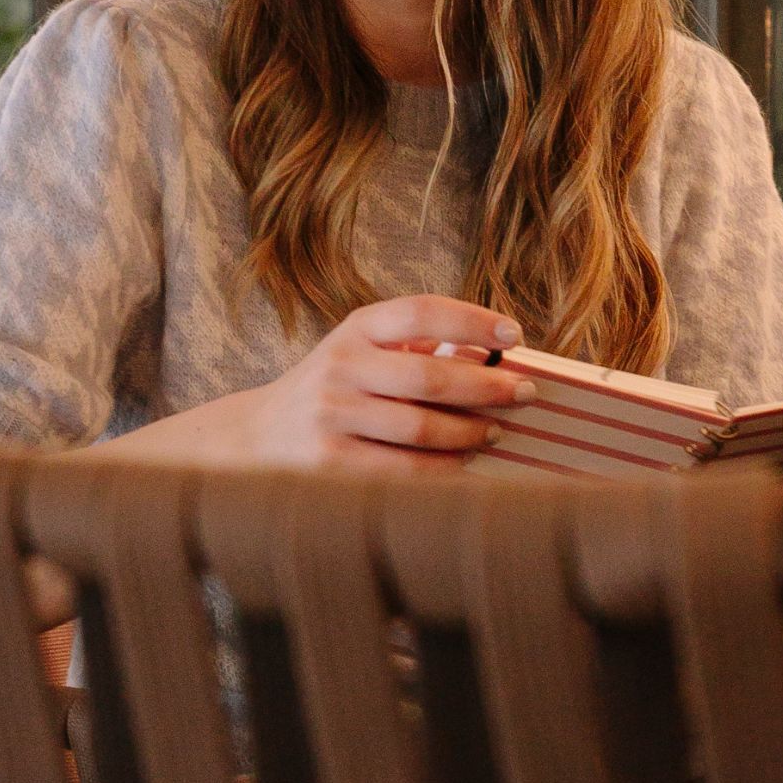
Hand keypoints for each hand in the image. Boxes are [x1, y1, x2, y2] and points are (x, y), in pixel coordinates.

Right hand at [232, 293, 531, 472]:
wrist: (258, 437)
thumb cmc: (334, 391)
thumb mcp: (360, 353)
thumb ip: (412, 350)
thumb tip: (495, 360)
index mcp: (355, 329)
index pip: (420, 312)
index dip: (472, 320)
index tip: (514, 334)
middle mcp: (340, 365)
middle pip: (429, 375)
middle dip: (487, 385)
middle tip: (524, 392)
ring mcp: (333, 415)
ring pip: (421, 427)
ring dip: (471, 431)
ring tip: (497, 430)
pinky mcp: (331, 463)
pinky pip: (405, 470)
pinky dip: (445, 468)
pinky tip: (465, 462)